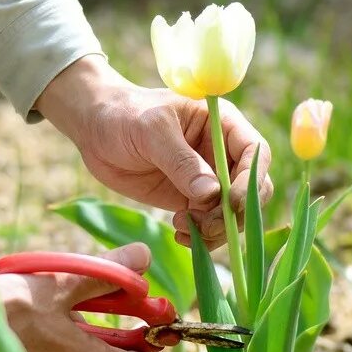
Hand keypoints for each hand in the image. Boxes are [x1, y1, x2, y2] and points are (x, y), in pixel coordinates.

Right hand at [0, 244, 149, 351]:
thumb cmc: (3, 312)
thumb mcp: (57, 284)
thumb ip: (104, 274)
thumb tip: (143, 257)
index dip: (139, 345)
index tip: (136, 324)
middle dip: (90, 335)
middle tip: (70, 304)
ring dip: (60, 345)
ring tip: (33, 316)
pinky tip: (12, 335)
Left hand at [36, 56, 273, 249]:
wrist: (95, 129)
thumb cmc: (123, 115)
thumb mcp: (151, 130)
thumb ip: (181, 161)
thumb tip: (212, 193)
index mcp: (222, 124)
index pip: (256, 153)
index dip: (251, 180)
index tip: (231, 202)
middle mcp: (222, 152)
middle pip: (252, 189)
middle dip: (234, 212)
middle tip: (203, 222)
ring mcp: (208, 179)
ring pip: (233, 213)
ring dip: (217, 229)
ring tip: (183, 228)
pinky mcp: (191, 200)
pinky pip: (210, 224)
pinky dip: (202, 236)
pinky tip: (180, 234)